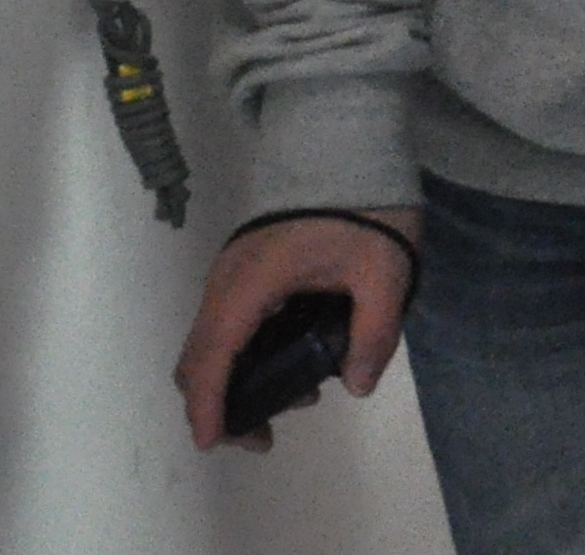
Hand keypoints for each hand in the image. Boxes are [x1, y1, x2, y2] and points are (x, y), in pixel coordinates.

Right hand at [175, 207, 420, 450]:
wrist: (350, 143)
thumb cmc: (365, 207)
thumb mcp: (385, 271)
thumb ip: (374, 331)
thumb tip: (357, 386)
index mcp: (250, 283)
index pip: (212, 357)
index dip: (207, 405)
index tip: (212, 441)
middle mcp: (226, 281)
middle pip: (200, 357)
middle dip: (221, 403)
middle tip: (266, 433)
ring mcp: (231, 273)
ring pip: (213, 342)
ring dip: (236, 379)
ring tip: (297, 395)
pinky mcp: (245, 269)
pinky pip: (229, 324)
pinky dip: (244, 354)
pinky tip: (292, 362)